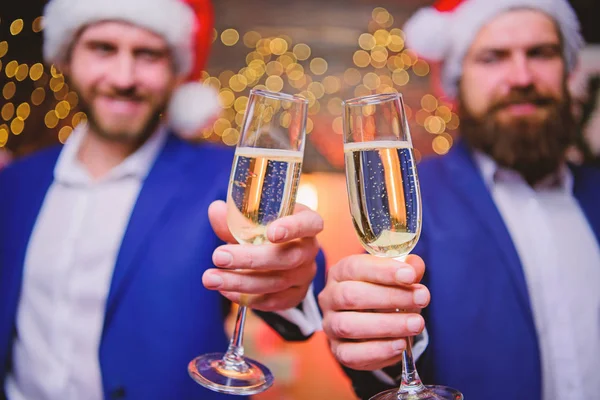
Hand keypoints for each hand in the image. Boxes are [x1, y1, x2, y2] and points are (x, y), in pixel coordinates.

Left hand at [202, 200, 322, 311]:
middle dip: (250, 259)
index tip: (272, 233)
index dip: (293, 228)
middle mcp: (309, 250)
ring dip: (240, 282)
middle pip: (288, 258)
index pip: (309, 224)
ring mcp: (305, 275)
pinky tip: (226, 291)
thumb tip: (216, 210)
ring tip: (210, 278)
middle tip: (218, 256)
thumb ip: (236, 217)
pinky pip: (274, 301)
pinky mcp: (296, 295)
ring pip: (277, 283)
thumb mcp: (254, 218)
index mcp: (306, 223)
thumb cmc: (265, 229)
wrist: (275, 253)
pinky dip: (248, 298)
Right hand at [318, 254, 428, 370]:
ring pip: (348, 326)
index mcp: (340, 273)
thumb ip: (407, 269)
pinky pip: (351, 354)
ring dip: (387, 325)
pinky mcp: (338, 350)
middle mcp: (330, 297)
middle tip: (422, 299)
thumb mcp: (396, 277)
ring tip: (416, 324)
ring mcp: (330, 325)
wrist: (376, 325)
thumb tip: (414, 267)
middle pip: (350, 295)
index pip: (355, 267)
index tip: (410, 275)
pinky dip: (379, 350)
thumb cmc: (384, 294)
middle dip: (390, 297)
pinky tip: (400, 344)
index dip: (383, 271)